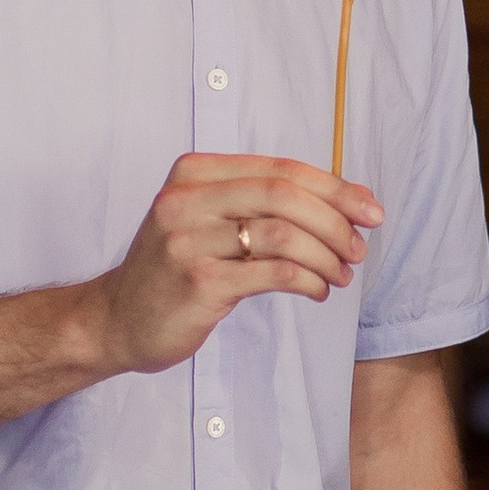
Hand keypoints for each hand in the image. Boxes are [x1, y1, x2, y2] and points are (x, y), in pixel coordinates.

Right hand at [90, 153, 384, 373]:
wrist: (116, 319)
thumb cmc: (180, 267)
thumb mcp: (213, 220)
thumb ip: (268, 204)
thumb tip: (354, 199)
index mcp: (195, 172)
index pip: (282, 169)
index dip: (337, 188)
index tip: (372, 211)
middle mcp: (185, 199)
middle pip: (286, 197)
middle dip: (336, 222)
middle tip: (359, 249)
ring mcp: (187, 240)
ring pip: (284, 235)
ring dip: (327, 257)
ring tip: (340, 275)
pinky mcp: (196, 281)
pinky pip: (273, 274)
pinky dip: (309, 281)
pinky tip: (318, 290)